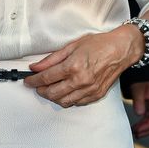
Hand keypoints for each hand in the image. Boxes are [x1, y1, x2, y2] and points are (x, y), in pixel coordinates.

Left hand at [25, 27, 140, 106]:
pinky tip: (65, 92)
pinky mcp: (96, 95)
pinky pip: (76, 103)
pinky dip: (67, 99)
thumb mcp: (72, 46)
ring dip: (53, 97)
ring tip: (50, 89)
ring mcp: (89, 90)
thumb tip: (36, 67)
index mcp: (73, 66)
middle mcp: (81, 80)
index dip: (33, 81)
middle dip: (41, 91)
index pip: (46, 78)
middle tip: (37, 86)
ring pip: (63, 102)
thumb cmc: (99, 44)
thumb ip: (52, 59)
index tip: (28, 81)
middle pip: (52, 93)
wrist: (121, 50)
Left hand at [130, 81, 148, 137]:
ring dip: (148, 128)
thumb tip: (139, 114)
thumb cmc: (139, 80)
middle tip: (137, 135)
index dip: (148, 125)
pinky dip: (145, 124)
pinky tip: (137, 127)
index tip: (138, 130)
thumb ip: (138, 101)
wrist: (141, 72)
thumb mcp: (137, 89)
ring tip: (136, 133)